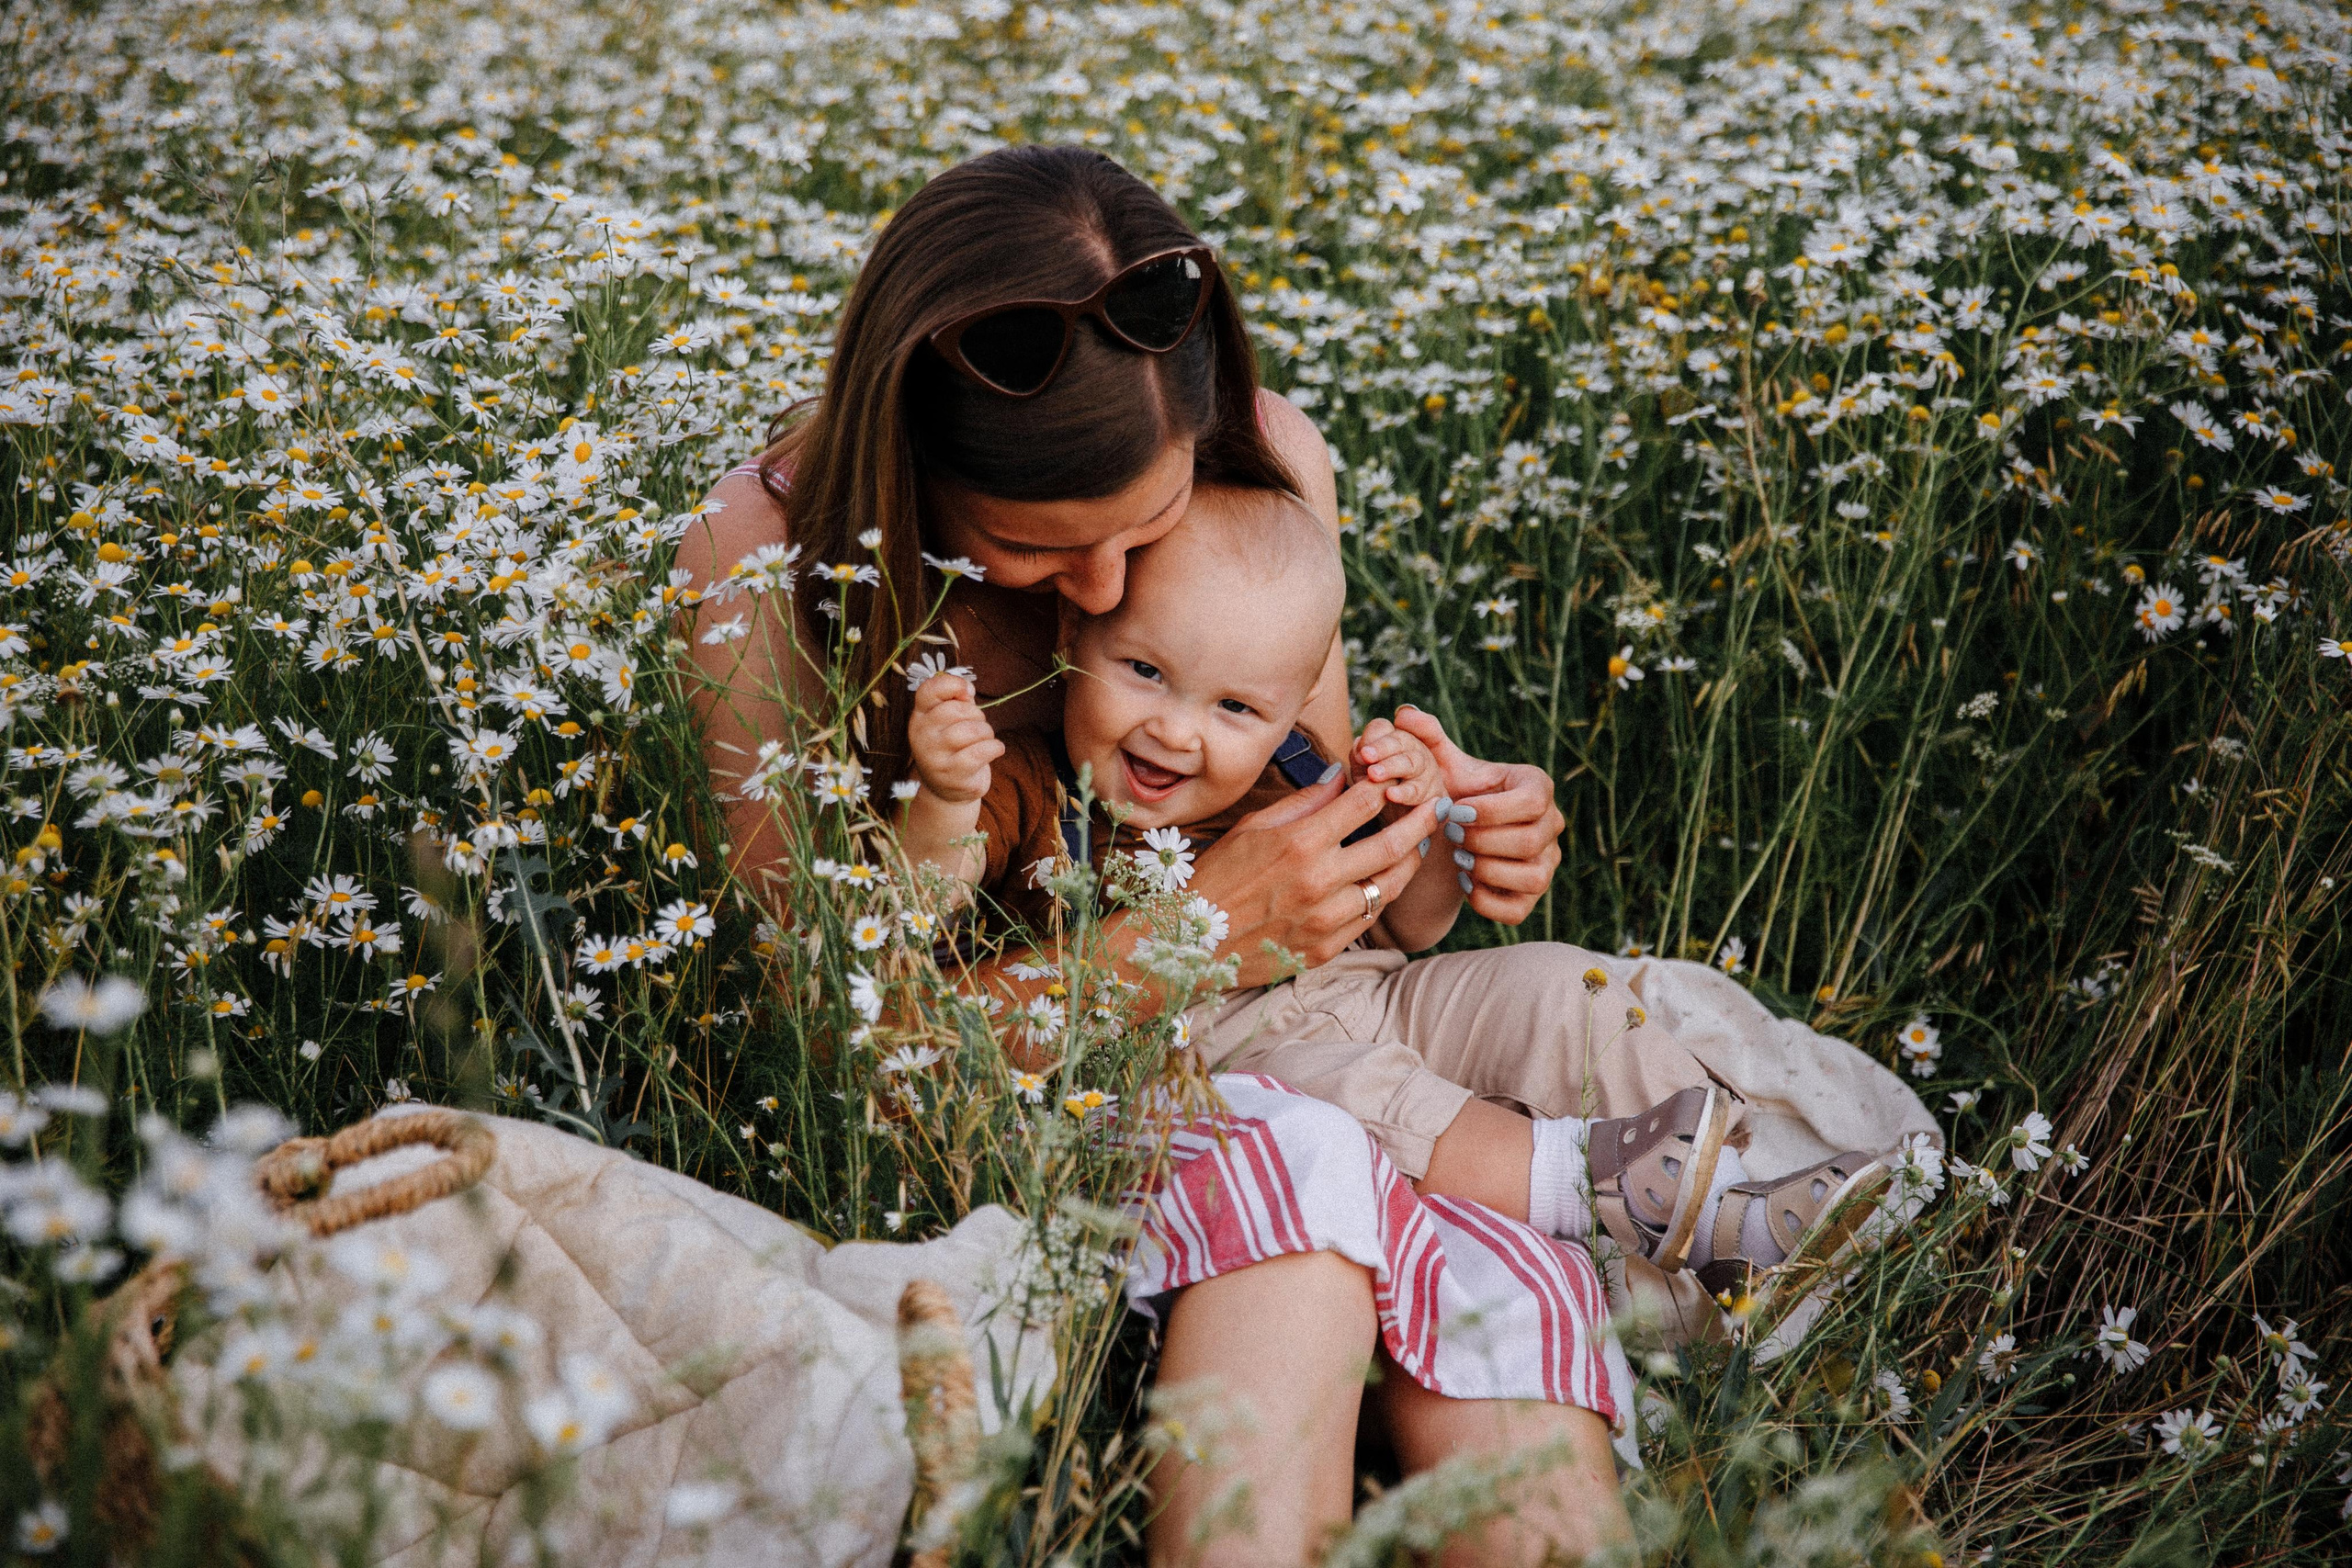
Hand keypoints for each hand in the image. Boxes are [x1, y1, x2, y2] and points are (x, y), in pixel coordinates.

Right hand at [907, 673, 1001, 804]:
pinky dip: (995, 747)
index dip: (953, 684)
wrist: (946, 790)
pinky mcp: (952, 776)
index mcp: (919, 717)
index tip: (968, 692)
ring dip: (987, 732)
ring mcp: (934, 758)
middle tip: (978, 726)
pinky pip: (981, 752)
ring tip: (985, 740)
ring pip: (971, 730)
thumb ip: (956, 699)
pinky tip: (994, 749)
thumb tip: (967, 689)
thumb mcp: (950, 720)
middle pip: (956, 710)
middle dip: (977, 715)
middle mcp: (921, 736)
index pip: (928, 690)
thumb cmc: (953, 747)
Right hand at [1183, 770, 1438, 986]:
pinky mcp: (1326, 949)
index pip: (1364, 803)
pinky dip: (1379, 895)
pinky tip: (1382, 881)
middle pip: (1393, 844)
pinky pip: (1369, 918)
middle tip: (1437, 805)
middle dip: (1421, 820)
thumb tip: (1341, 776)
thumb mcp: (1252, 828)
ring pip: (1389, 886)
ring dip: (1410, 862)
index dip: (1388, 784)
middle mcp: (1320, 881)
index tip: (1400, 775)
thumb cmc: (1216, 877)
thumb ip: (1303, 802)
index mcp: (1300, 843)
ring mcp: (1326, 919)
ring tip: (1418, 844)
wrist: (1189, 944)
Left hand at [1354, 716, 1445, 810]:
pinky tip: (1390, 794)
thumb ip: (1360, 754)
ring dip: (1391, 767)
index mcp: (1393, 739)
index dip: (1373, 739)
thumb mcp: (1364, 771)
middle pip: (1400, 742)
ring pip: (1410, 763)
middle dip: (1382, 748)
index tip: (1361, 752)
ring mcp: (1426, 770)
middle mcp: (1413, 750)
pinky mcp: (1433, 793)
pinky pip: (1418, 791)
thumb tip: (1360, 749)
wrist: (1400, 818)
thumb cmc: (1378, 788)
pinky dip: (1404, 792)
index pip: (1383, 729)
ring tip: (1374, 774)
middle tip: (1365, 756)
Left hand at [1389, 705, 1562, 924]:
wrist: (1458, 834)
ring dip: (1485, 869)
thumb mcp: (1443, 765)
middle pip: (1529, 840)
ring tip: (1459, 856)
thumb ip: (1426, 737)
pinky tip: (1464, 881)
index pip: (1532, 801)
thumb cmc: (1454, 792)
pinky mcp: (1531, 897)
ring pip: (1530, 877)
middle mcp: (1553, 826)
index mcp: (1538, 787)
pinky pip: (1517, 909)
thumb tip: (1403, 712)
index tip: (1455, 811)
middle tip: (1450, 835)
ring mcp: (1546, 864)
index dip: (1491, 810)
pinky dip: (1486, 899)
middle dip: (1481, 840)